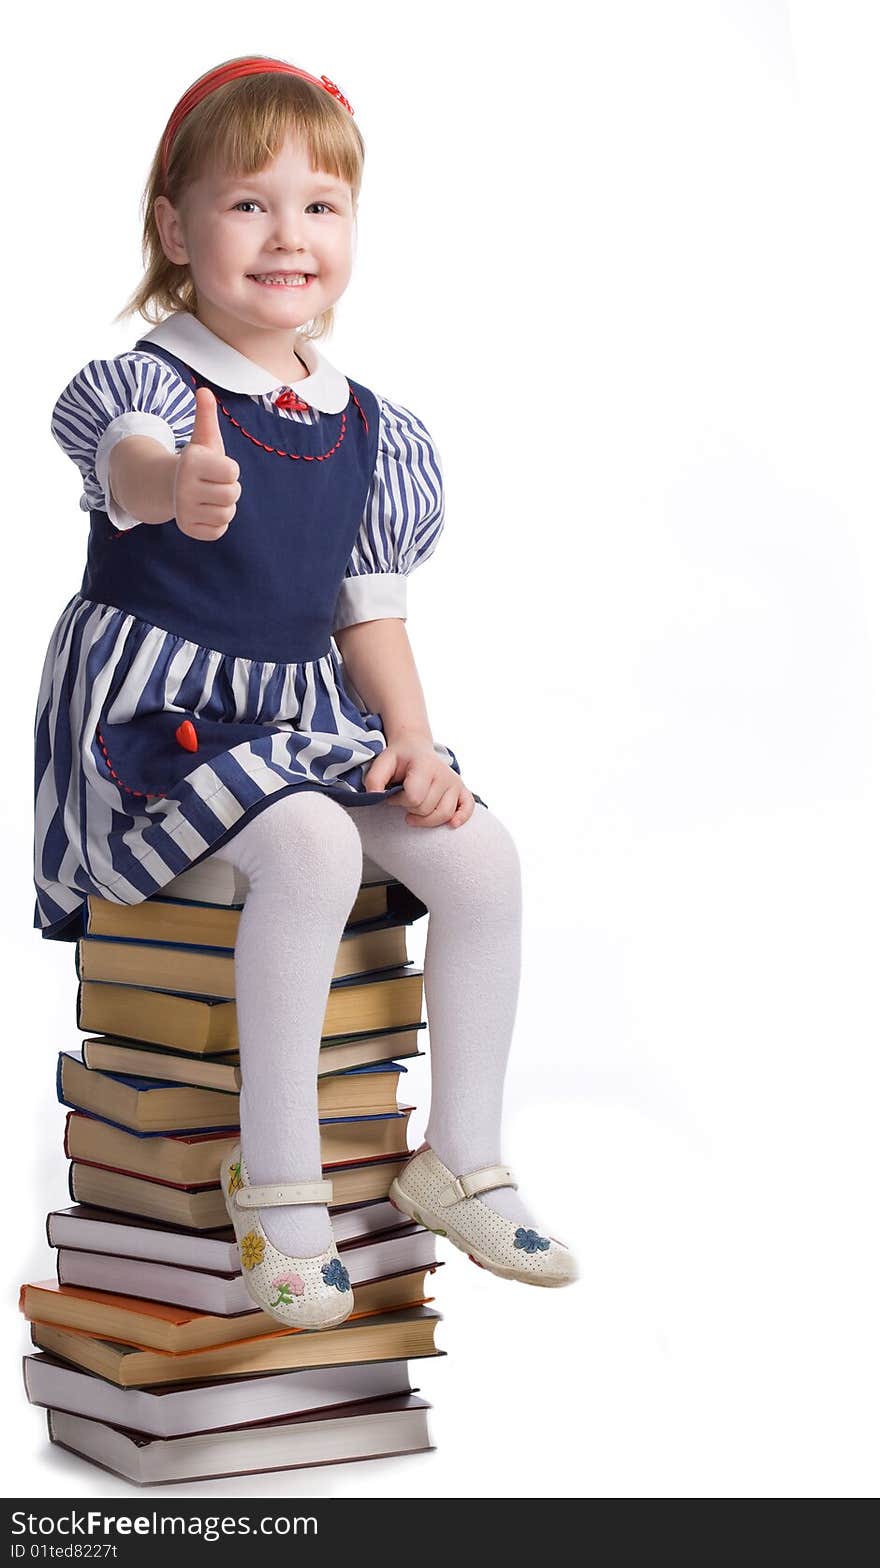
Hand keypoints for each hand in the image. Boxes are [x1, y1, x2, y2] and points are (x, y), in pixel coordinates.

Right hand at [173, 387, 241, 540]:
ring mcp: (184, 511)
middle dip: (229, 488)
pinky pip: (219, 530)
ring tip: (210, 496)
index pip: (233, 471)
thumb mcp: (202, 438)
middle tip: (214, 483)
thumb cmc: (196, 461)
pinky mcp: (189, 529)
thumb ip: (205, 415)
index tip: (215, 467)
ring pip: (227, 514)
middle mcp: (184, 488)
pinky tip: (205, 510)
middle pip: (232, 494)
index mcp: (190, 463)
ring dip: (224, 505)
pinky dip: (217, 522)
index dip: (229, 469)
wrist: (168, 486)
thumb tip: (204, 390)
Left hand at [364, 733, 474, 827]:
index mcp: (425, 765)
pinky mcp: (462, 790)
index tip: (394, 793)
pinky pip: (467, 809)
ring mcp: (455, 782)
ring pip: (444, 815)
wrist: (415, 748)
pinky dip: (461, 818)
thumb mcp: (382, 763)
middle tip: (404, 796)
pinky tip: (452, 824)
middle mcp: (444, 774)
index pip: (414, 798)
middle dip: (410, 808)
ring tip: (416, 807)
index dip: (399, 801)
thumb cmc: (399, 759)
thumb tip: (375, 797)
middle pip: (426, 809)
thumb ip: (373, 779)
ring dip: (426, 817)